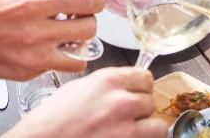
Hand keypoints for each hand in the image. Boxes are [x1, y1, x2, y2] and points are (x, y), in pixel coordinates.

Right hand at [0, 0, 102, 78]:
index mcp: (35, 3)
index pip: (87, 2)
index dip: (95, 0)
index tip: (92, 1)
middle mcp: (36, 32)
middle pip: (89, 29)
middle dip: (88, 21)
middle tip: (78, 18)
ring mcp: (32, 57)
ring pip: (79, 57)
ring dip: (77, 46)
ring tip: (66, 37)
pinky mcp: (25, 74)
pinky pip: (55, 68)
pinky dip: (54, 58)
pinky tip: (43, 47)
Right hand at [6, 68, 165, 137]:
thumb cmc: (52, 121)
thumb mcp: (78, 89)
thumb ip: (107, 85)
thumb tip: (125, 86)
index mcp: (108, 81)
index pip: (146, 77)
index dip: (139, 89)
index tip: (136, 95)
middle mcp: (120, 101)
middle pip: (151, 100)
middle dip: (140, 110)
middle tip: (124, 118)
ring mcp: (125, 128)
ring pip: (157, 125)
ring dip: (145, 129)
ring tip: (128, 132)